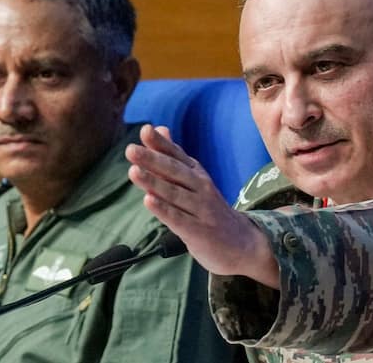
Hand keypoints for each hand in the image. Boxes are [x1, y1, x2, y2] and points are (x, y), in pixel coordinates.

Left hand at [126, 125, 279, 288]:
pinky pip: (178, 219)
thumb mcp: (194, 180)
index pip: (176, 155)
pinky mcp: (199, 231)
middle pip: (174, 171)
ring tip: (133, 171)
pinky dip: (164, 209)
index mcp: (196, 173)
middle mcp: (200, 187)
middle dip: (152, 160)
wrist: (242, 243)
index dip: (161, 143)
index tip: (145, 130)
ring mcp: (201, 209)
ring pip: (174, 193)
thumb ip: (173, 156)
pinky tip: (148, 200)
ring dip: (153, 182)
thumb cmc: (210, 210)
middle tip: (131, 150)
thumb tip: (159, 128)